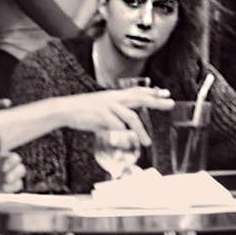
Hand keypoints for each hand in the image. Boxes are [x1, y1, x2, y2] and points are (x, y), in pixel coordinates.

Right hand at [57, 87, 172, 140]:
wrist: (66, 109)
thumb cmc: (83, 111)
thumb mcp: (102, 107)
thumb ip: (114, 115)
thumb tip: (124, 126)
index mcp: (115, 95)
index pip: (137, 91)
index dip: (152, 92)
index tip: (166, 93)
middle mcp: (114, 98)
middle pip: (140, 98)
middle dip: (156, 101)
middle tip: (170, 103)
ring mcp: (108, 106)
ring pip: (131, 117)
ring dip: (140, 131)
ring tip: (147, 142)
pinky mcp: (101, 116)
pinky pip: (117, 126)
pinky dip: (124, 134)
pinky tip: (127, 141)